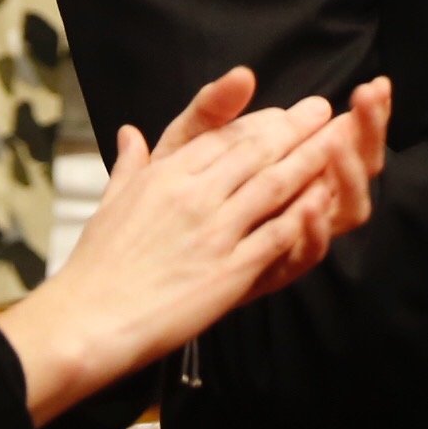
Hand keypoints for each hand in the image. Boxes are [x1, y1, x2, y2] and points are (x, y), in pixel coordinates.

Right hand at [0, 68, 389, 420]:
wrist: (89, 319)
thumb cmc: (97, 266)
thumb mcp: (110, 202)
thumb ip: (129, 164)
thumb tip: (129, 132)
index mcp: (166, 175)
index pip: (222, 137)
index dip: (259, 122)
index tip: (284, 112)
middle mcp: (193, 195)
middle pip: (255, 151)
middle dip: (294, 128)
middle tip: (322, 109)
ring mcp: (214, 231)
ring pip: (273, 184)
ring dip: (310, 158)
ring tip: (338, 138)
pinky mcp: (228, 270)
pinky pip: (275, 234)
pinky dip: (303, 214)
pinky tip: (325, 197)